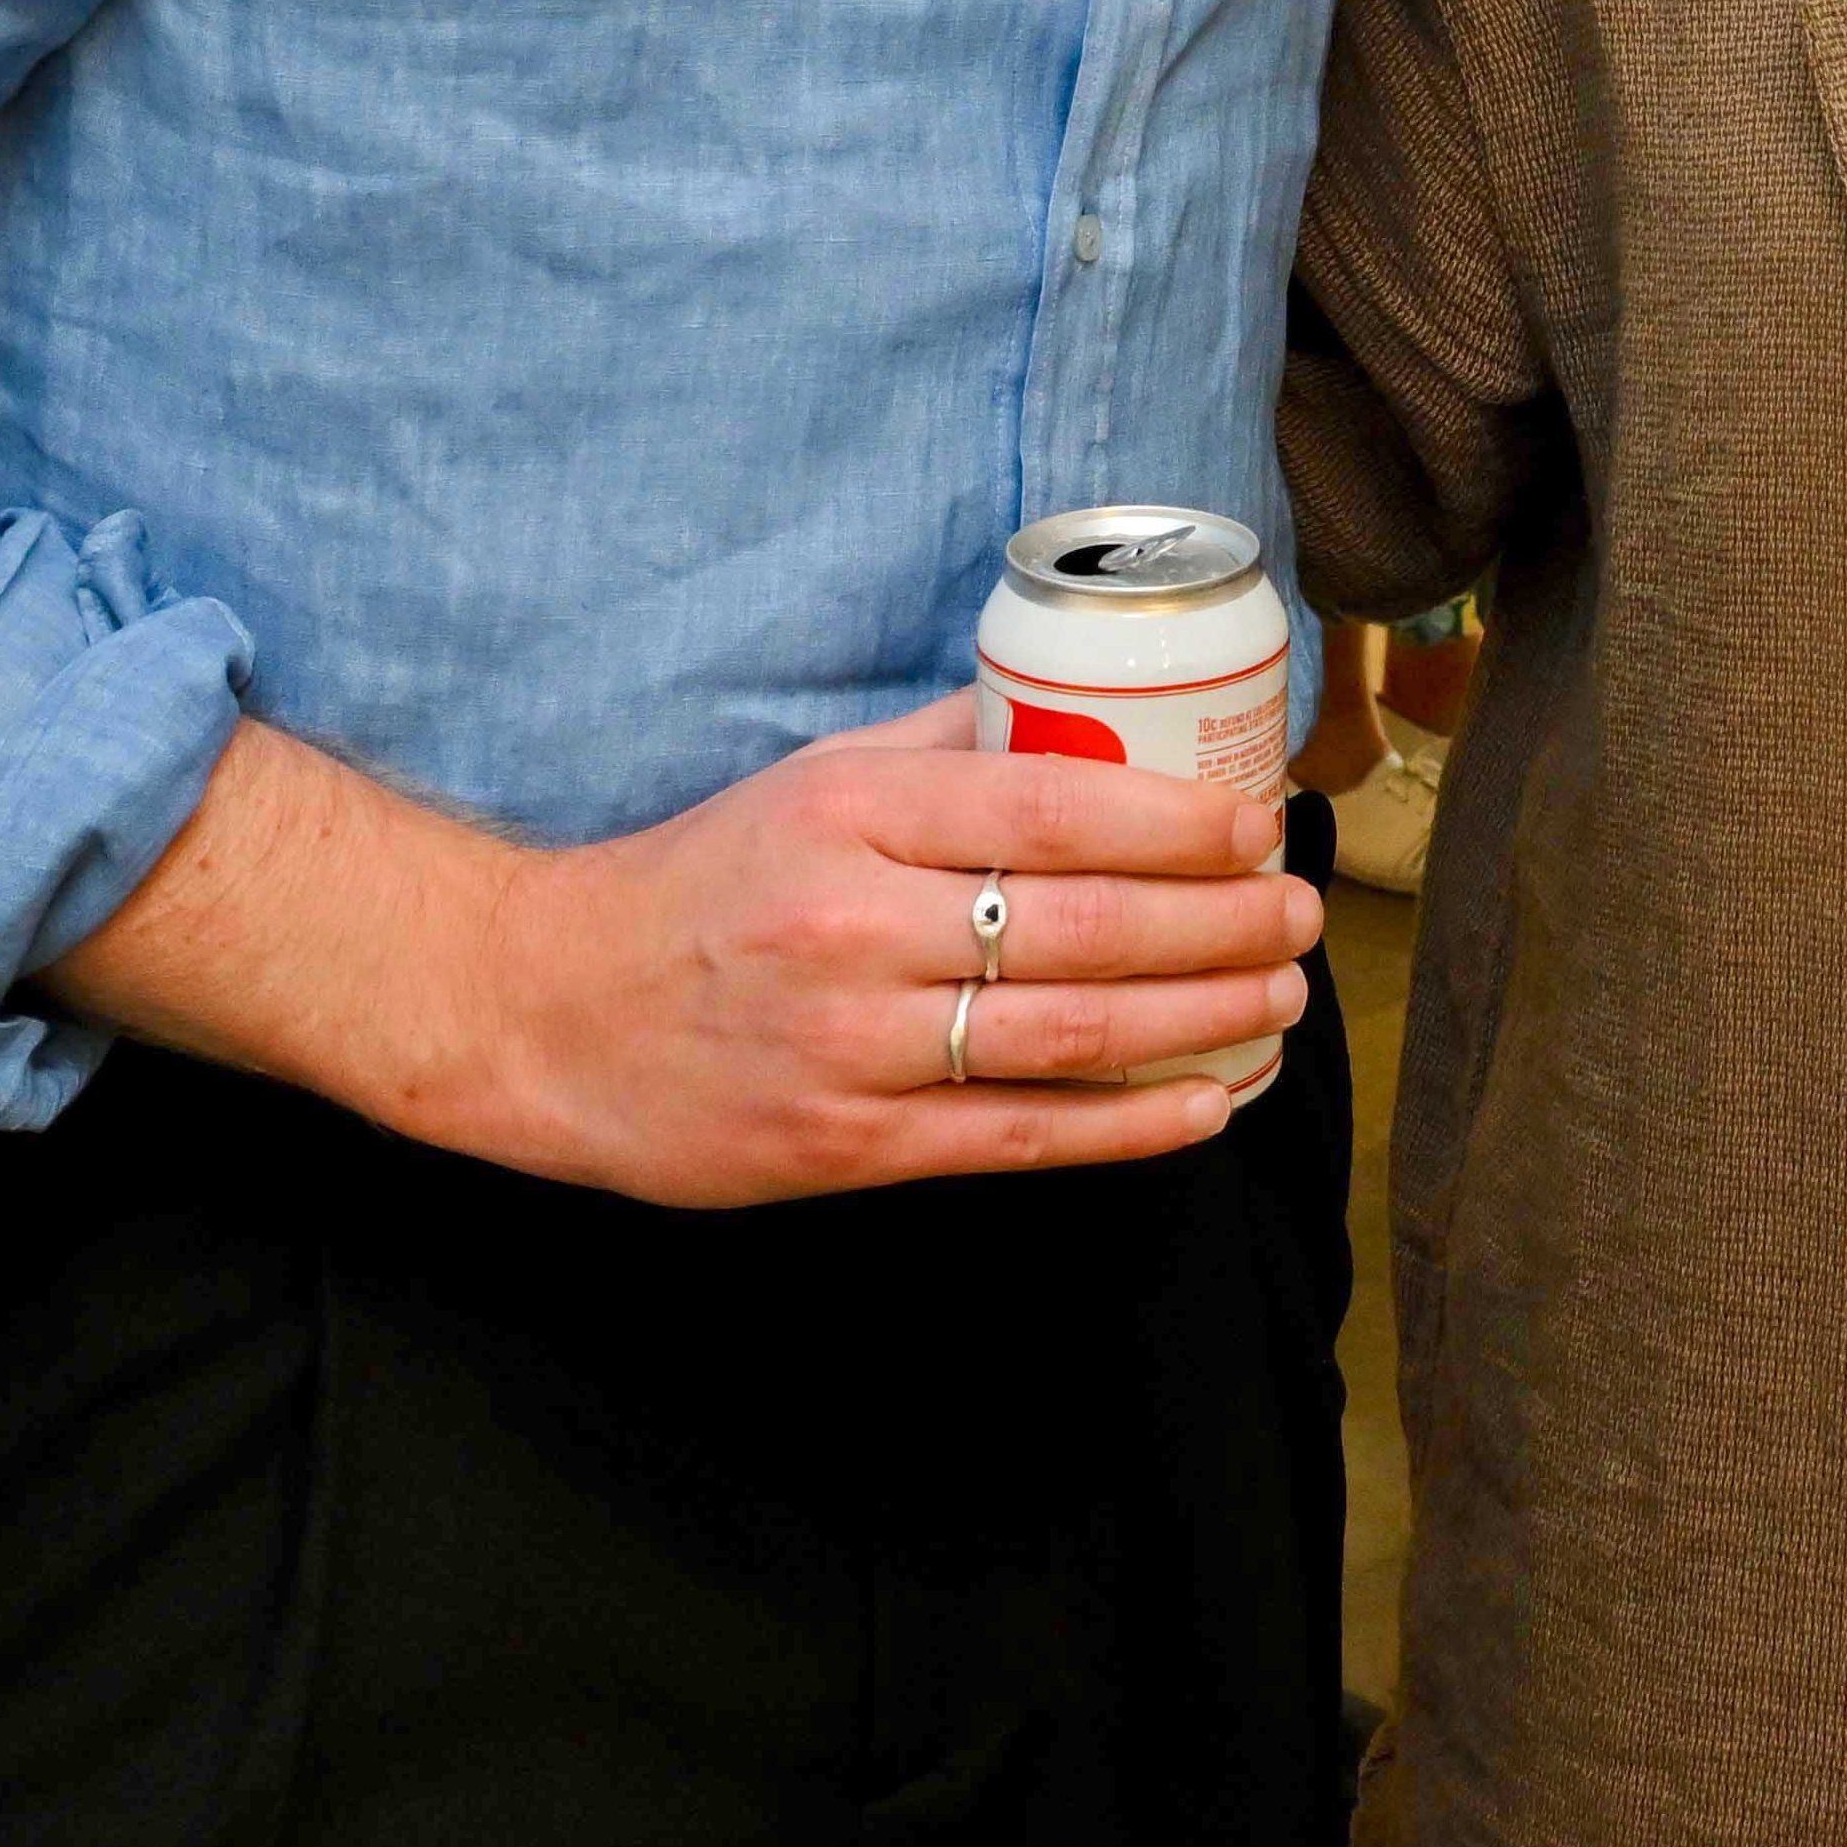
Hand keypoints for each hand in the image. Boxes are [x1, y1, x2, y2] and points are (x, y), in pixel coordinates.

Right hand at [404, 694, 1319, 1207]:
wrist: (545, 1013)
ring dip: (1202, 1016)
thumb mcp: (813, 781)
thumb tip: (1085, 699)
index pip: (1054, 808)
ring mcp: (851, 1045)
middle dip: (1222, 921)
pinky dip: (1129, 1123)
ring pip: (1069, 1034)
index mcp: (852, 814)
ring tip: (1281, 996)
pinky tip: (1207, 1101)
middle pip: (1086, 925)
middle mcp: (854, 924)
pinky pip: (1020, 1137)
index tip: (1260, 821)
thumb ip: (945, 745)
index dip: (1179, 818)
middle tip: (1302, 913)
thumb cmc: (703, 882)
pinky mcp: (846, 1147)